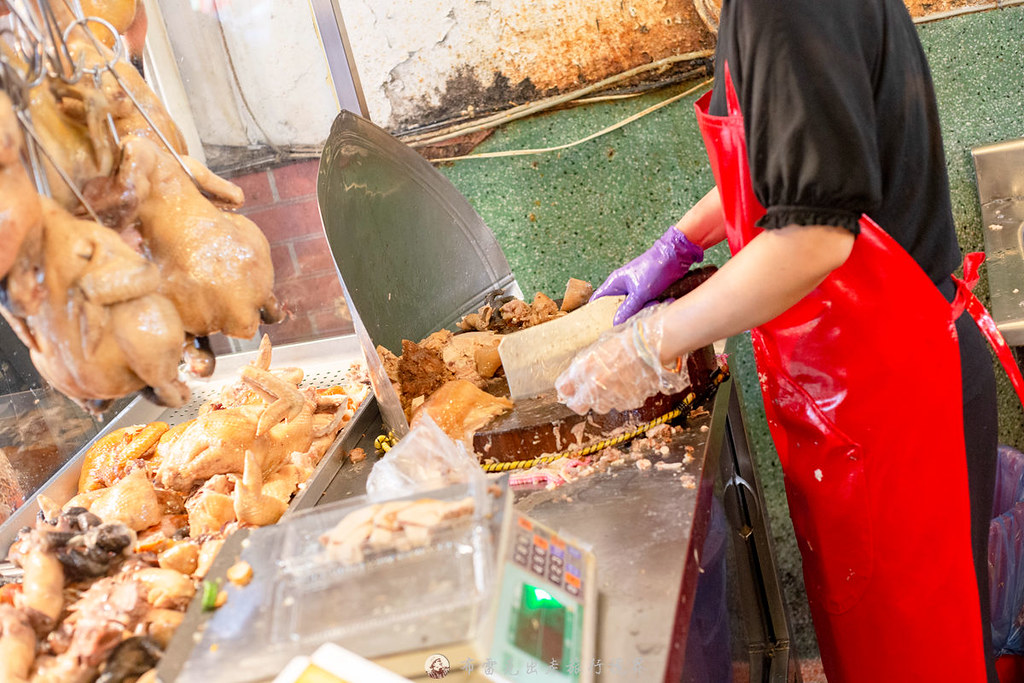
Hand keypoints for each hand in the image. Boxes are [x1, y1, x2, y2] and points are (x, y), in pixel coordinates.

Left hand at [555, 303, 690, 414]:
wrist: (651, 346)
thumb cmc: (626, 341)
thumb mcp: (597, 348)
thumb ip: (584, 365)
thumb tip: (576, 376)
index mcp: (581, 369)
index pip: (562, 388)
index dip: (567, 388)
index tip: (570, 387)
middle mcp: (592, 387)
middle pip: (577, 405)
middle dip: (581, 400)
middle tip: (589, 392)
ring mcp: (610, 397)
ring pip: (600, 407)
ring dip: (603, 399)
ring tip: (615, 383)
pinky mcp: (627, 403)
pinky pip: (619, 405)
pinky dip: (622, 398)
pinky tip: (629, 383)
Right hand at [592, 226, 702, 324]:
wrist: (675, 257)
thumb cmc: (653, 268)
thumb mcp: (640, 292)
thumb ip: (627, 309)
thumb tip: (616, 323)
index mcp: (614, 283)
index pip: (597, 300)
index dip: (595, 312)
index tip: (598, 325)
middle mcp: (621, 287)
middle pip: (615, 307)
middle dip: (624, 315)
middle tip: (632, 319)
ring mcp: (633, 289)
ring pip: (632, 308)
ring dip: (642, 310)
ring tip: (654, 303)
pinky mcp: (645, 292)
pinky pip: (643, 305)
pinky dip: (650, 306)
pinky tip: (660, 302)